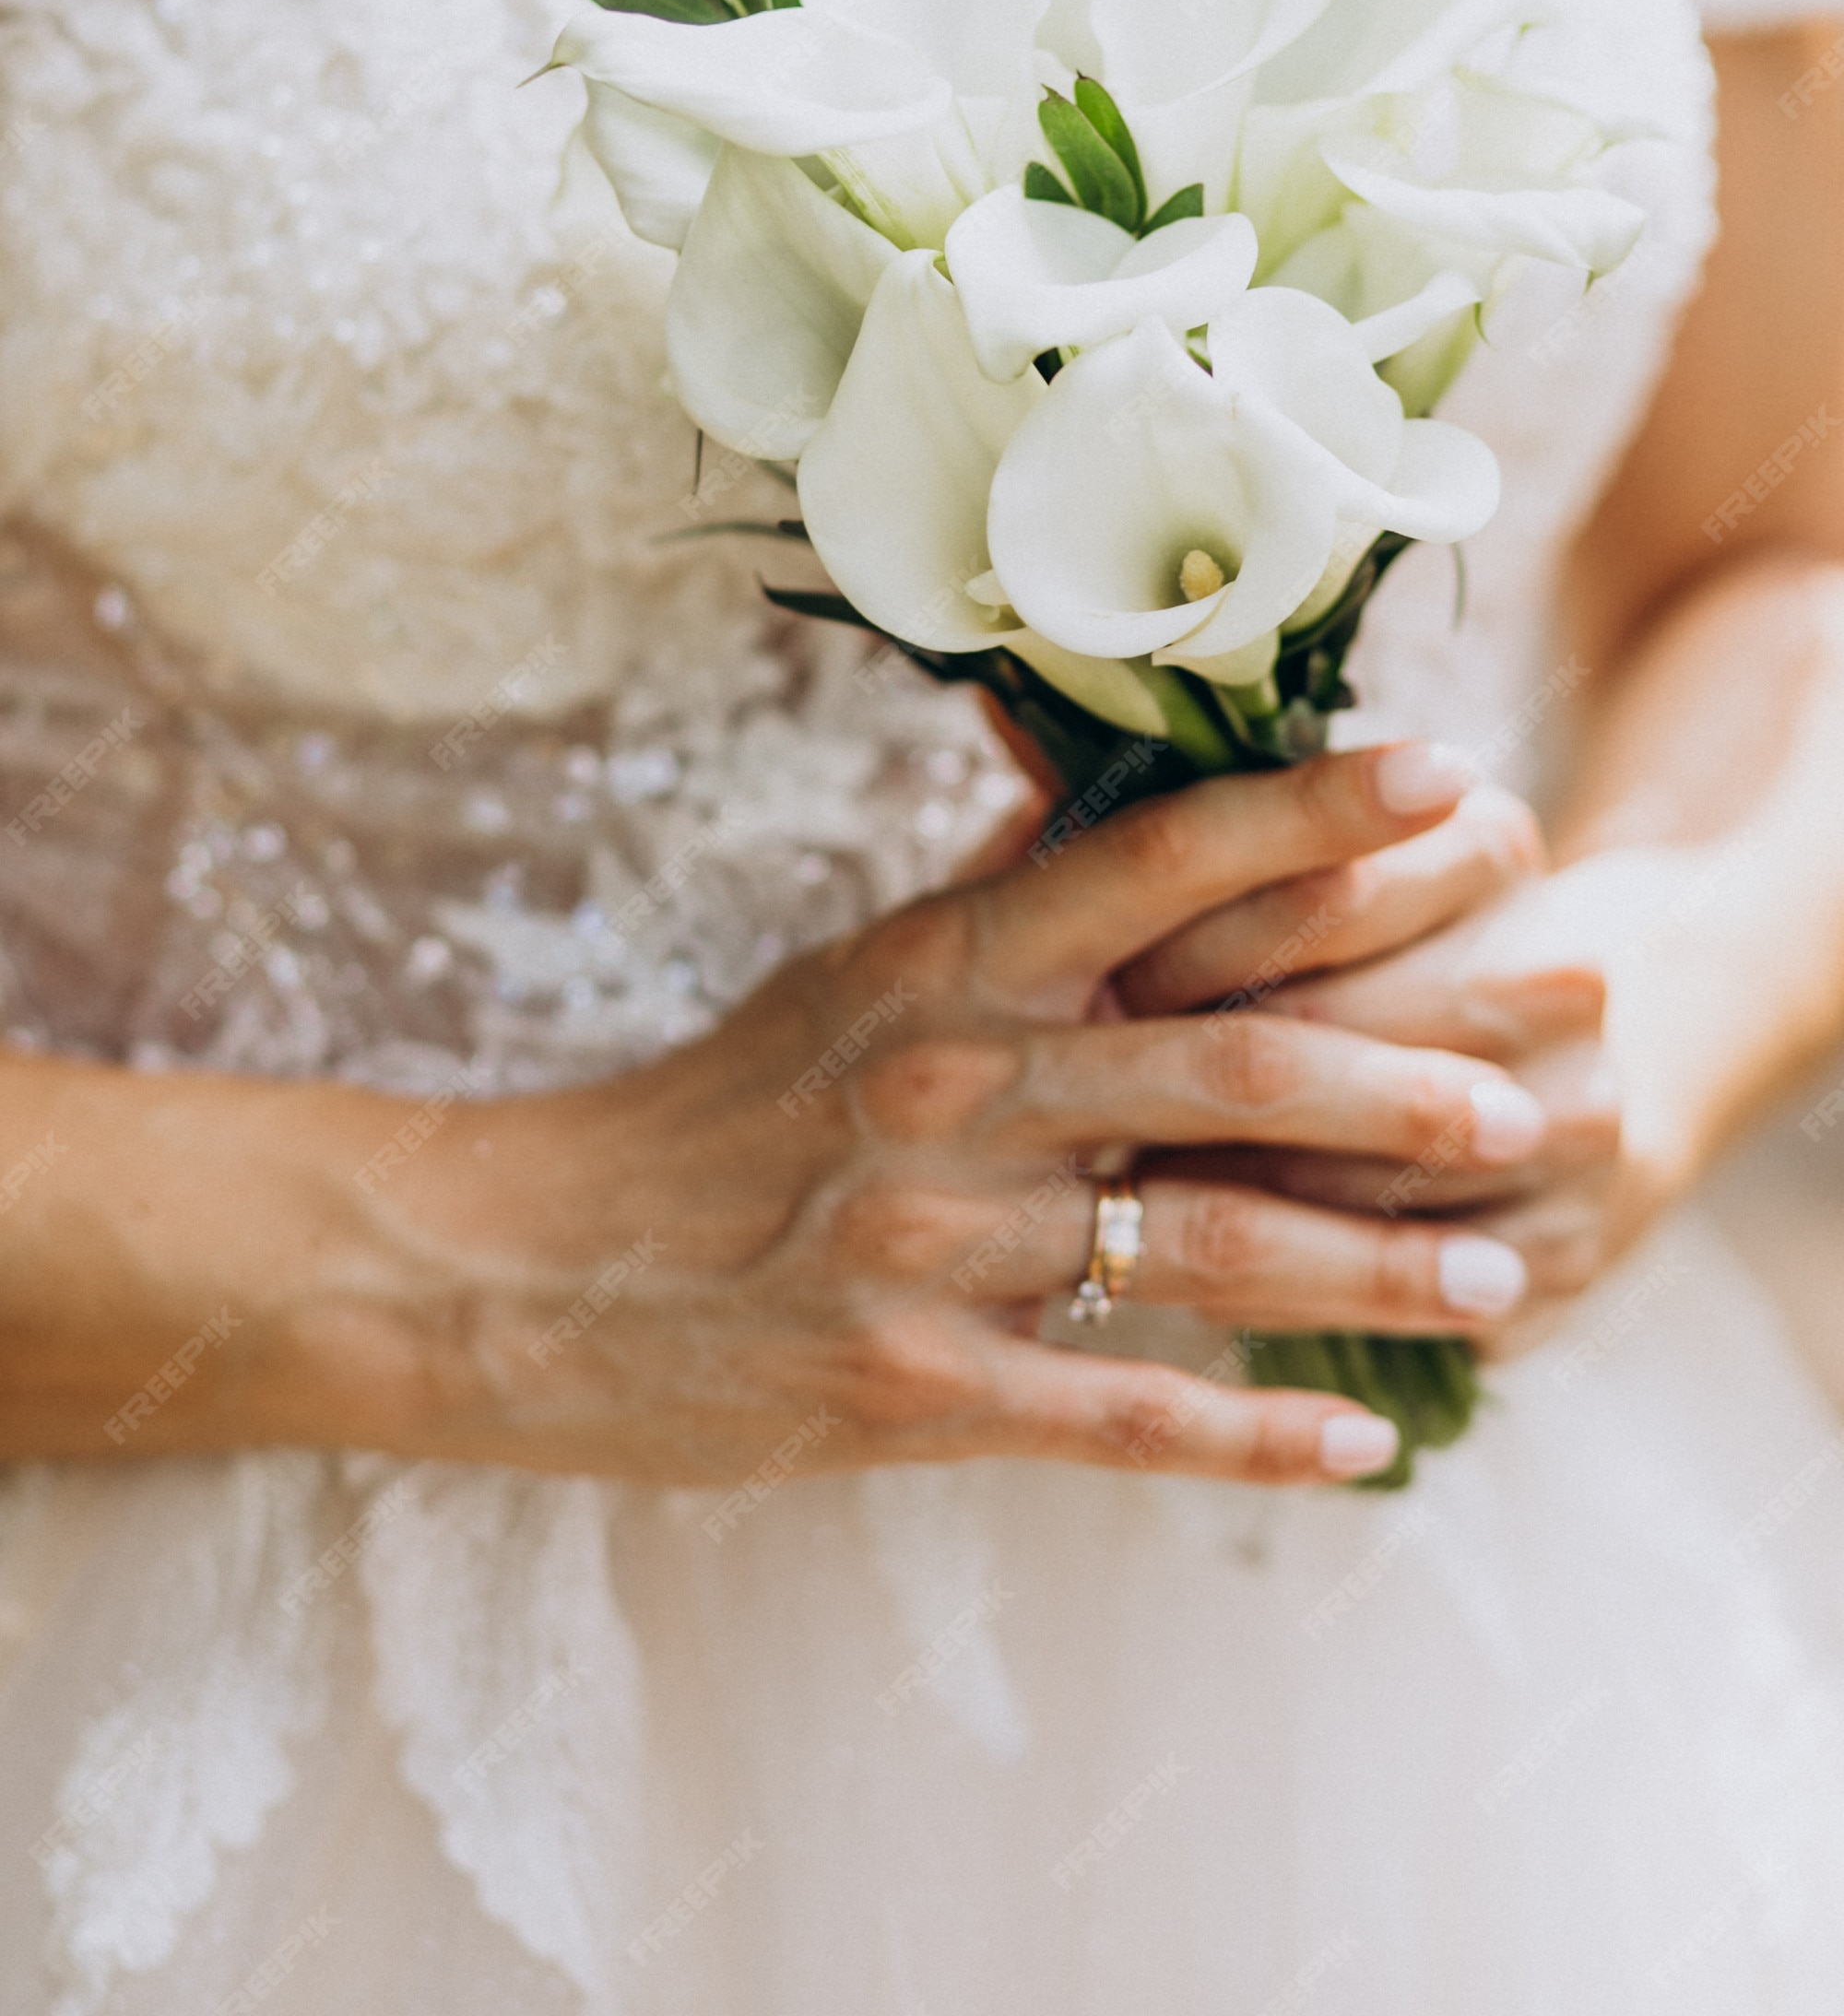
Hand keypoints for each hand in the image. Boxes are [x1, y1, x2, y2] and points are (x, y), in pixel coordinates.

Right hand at [389, 747, 1596, 1487]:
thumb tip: (1132, 828)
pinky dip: (1255, 1435)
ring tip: (1504, 1275)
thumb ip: (998, 918)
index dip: (1315, 818)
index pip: (1157, 865)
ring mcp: (939, 1246)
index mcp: (940, 969)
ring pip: (1206, 1249)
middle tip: (1547, 1085)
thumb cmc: (705, 1110)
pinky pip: (1123, 1414)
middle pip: (1233, 1068)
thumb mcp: (848, 979)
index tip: (1453, 781)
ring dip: (1376, 1266)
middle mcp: (955, 1087)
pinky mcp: (916, 1389)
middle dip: (1412, 1077)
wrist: (525, 1264)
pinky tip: (1362, 1445)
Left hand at [1114, 781, 1623, 1355]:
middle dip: (1187, 1067)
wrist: (1530, 1077)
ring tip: (1102, 1192)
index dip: (1184, 943)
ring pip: (1363, 1167)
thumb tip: (1014, 735)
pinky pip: (1395, 1281)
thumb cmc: (1347, 953)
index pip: (1317, 887)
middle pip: (1338, 1031)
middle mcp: (1557, 970)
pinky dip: (1291, 1290)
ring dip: (1224, 1186)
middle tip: (1067, 1096)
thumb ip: (1174, 821)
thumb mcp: (1289, 865)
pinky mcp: (1567, 1246)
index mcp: (1484, 845)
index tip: (1084, 977)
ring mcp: (1579, 1115)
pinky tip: (1189, 1288)